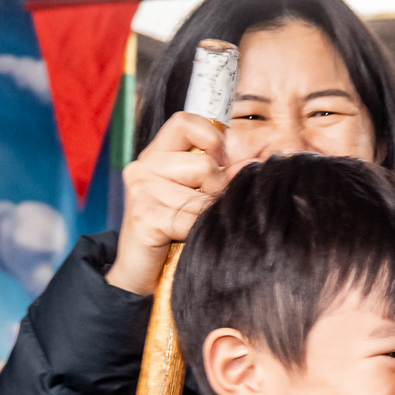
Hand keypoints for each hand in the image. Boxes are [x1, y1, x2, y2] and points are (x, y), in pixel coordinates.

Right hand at [107, 113, 231, 296]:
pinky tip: (184, 239)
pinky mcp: (144, 215)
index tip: (220, 162)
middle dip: (216, 190)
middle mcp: (144, 166)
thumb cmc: (173, 230)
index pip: (186, 121)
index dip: (212, 138)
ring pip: (202, 195)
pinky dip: (197, 233)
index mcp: (157, 153)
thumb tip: (255, 164)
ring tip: (190, 225)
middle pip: (204, 164)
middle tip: (201, 208)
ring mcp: (141, 189)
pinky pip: (192, 220)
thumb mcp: (197, 195)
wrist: (139, 272)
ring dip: (206, 216)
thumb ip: (222, 174)